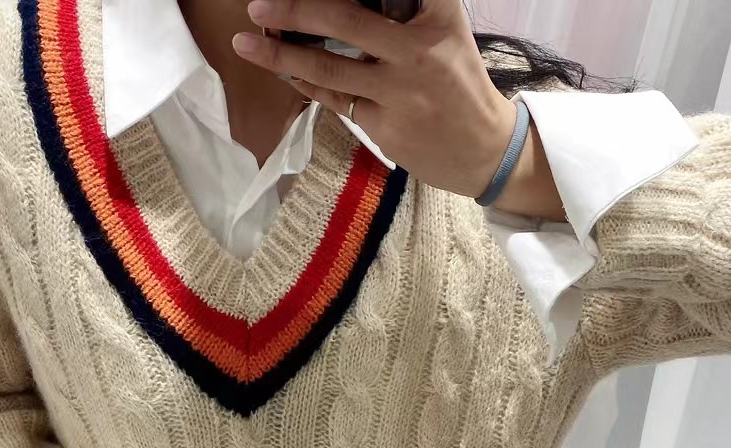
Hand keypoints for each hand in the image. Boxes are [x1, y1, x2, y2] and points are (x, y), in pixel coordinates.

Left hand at [234, 0, 563, 217]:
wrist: (484, 149)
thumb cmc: (458, 82)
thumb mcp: (445, 30)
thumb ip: (403, 10)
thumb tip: (347, 5)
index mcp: (437, 15)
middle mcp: (417, 48)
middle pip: (346, 20)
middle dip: (297, 8)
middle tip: (258, 4)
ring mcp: (398, 90)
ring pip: (329, 66)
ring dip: (281, 53)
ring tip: (246, 41)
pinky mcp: (383, 125)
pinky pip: (334, 99)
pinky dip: (304, 83)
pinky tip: (281, 69)